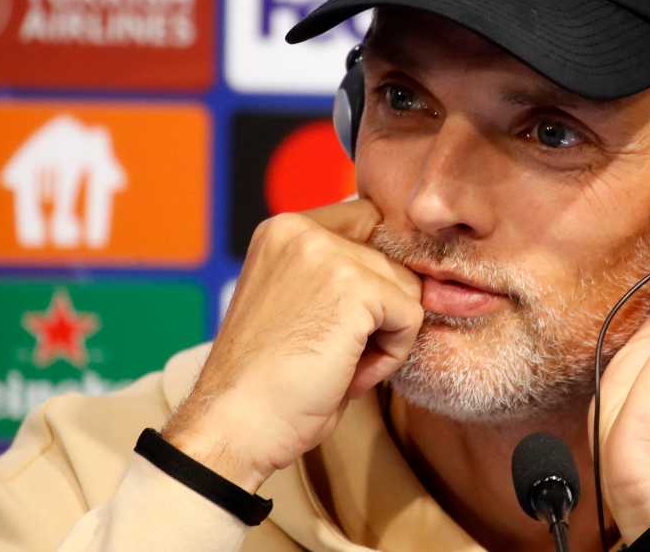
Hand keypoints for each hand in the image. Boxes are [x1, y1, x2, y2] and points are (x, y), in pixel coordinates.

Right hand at [162, 200, 422, 491]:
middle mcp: (303, 230)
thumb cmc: (268, 383)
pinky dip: (392, 355)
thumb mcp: (298, 305)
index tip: (352, 320)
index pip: (368, 222)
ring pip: (407, 288)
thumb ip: (340, 276)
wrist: (233, 428)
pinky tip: (350, 375)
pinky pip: (411, 317)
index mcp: (284, 230)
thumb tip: (415, 273)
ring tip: (340, 366)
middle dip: (379, 314)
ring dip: (386, 335)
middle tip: (335, 356)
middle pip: (391, 261)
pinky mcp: (355, 288)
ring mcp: (328, 254)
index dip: (375, 274)